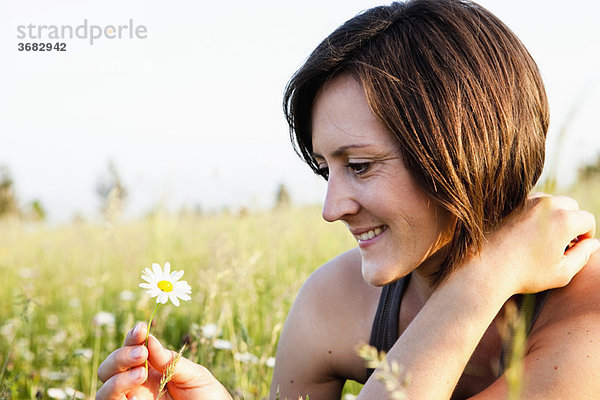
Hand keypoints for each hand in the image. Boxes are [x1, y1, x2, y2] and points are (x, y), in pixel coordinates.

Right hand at [96, 323, 231, 399]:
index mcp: (151, 370)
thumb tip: (150, 339)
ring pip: (104, 392)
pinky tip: (136, 397)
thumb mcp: (195, 376)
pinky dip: (118, 398)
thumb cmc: (209, 397)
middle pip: (109, 369)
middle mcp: (137, 387)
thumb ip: (172, 361)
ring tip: (141, 373)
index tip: (141, 329)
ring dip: (117, 379)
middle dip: (120, 356)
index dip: (132, 337)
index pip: (131, 350)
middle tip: (141, 353)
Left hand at [466, 193, 598, 296]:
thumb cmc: (525, 275)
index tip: (577, 248)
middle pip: (570, 205)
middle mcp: (546, 205)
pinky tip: (528, 233)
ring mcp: (525, 202)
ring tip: (546, 237)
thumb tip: (594, 244)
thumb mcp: (561, 272)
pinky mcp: (509, 204)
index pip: (587, 220)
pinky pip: (530, 203)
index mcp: (564, 220)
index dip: (587, 235)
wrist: (485, 268)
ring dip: (553, 214)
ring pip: (550, 201)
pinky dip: (534, 213)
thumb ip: (583, 256)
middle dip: (572, 222)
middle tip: (563, 242)